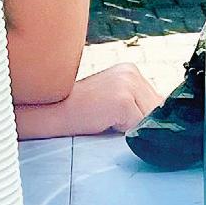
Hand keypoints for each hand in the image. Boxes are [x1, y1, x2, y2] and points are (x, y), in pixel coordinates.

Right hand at [15, 63, 163, 139]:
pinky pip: (137, 127)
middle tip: (111, 124)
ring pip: (149, 120)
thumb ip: (134, 105)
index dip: (144, 118)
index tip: (121, 123)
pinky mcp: (122, 101)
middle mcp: (131, 72)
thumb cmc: (76, 113)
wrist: (47, 112)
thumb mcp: (110, 102)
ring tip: (105, 123)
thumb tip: (158, 122)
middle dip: (141, 123)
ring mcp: (127, 84)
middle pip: (157, 110)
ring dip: (133, 129)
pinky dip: (123, 133)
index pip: (156, 101)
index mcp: (129, 70)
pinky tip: (102, 124)